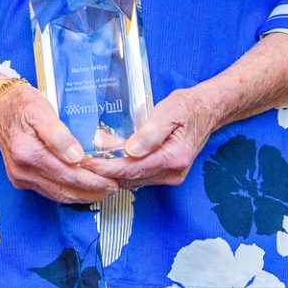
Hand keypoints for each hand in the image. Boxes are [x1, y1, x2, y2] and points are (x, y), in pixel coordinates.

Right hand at [0, 84, 118, 204]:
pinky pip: (50, 192)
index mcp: (27, 152)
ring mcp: (20, 178)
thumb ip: (59, 134)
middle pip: (65, 190)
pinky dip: (69, 192)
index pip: (68, 175)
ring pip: (58, 195)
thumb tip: (77, 157)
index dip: (93, 181)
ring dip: (83, 196)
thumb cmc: (21, 104)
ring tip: (104, 190)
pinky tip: (84, 188)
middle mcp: (22, 170)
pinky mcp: (21, 180)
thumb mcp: (41, 109)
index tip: (113, 181)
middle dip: (93, 192)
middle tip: (114, 187)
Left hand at [87, 86, 220, 189]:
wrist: (207, 111)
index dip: (107, 168)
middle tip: (79, 164)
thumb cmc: (188, 108)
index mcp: (173, 158)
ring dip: (111, 172)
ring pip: (133, 179)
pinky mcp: (165, 173)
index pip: (133, 169)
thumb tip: (131, 150)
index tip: (87, 164)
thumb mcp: (169, 112)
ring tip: (87, 161)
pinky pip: (139, 175)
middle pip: (131, 178)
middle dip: (104, 172)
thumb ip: (150, 132)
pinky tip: (106, 160)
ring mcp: (170, 175)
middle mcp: (172, 172)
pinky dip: (121, 169)